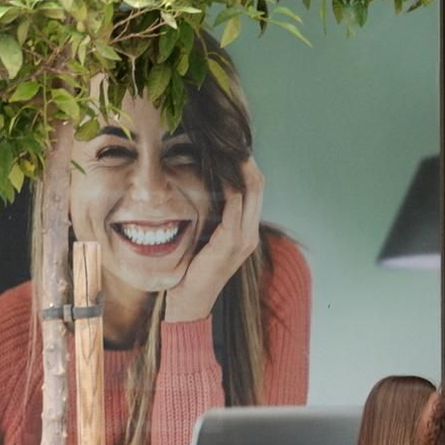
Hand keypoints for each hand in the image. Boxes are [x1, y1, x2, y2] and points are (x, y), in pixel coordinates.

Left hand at [163, 158, 262, 322]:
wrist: (187, 303)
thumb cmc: (188, 273)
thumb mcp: (201, 242)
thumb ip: (207, 223)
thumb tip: (197, 195)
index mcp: (244, 232)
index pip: (254, 188)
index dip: (244, 166)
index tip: (228, 147)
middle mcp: (249, 234)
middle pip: (257, 184)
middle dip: (244, 160)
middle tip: (227, 141)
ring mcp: (243, 239)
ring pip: (250, 191)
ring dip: (237, 168)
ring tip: (223, 149)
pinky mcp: (231, 244)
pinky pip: (234, 208)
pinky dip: (228, 188)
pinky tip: (217, 173)